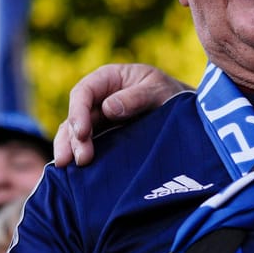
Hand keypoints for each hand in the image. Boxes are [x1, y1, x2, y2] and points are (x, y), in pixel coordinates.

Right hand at [55, 64, 188, 165]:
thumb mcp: (158, 89)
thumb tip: (108, 108)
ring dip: (70, 150)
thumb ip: (136, 97)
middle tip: (81, 160)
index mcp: (108, 79)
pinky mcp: (103, 138)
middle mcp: (98, 99)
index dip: (78, 112)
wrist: (185, 113)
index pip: (84, 92)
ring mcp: (98, 120)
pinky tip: (73, 173)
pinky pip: (85, 146)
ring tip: (68, 169)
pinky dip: (78, 157)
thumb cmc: (170, 94)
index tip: (82, 133)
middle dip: (72, 138)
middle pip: (75, 117)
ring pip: (74, 134)